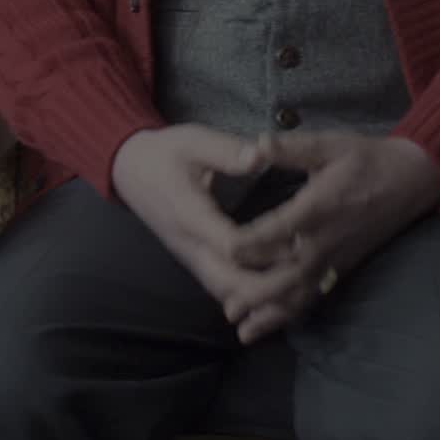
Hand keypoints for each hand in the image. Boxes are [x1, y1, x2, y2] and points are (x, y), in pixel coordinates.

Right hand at [109, 124, 294, 323]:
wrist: (130, 171)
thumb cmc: (165, 153)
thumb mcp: (193, 141)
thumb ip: (226, 150)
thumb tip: (259, 155)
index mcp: (189, 213)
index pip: (229, 244)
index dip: (265, 247)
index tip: (300, 240)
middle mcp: (189, 245)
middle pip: (229, 282)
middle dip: (269, 286)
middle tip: (309, 276)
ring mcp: (190, 258)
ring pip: (226, 292)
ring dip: (261, 298)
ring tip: (300, 292)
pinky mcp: (195, 262)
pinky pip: (222, 288)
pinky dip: (249, 297)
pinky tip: (276, 298)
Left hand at [219, 130, 439, 342]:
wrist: (411, 180)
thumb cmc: (367, 159)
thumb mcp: (330, 144)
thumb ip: (292, 148)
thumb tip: (257, 143)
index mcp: (320, 206)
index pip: (280, 230)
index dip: (251, 242)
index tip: (224, 249)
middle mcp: (326, 239)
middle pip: (288, 274)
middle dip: (256, 292)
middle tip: (226, 304)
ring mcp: (335, 258)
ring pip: (300, 293)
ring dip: (271, 313)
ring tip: (242, 330)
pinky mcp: (341, 268)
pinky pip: (314, 296)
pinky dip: (291, 313)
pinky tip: (270, 326)